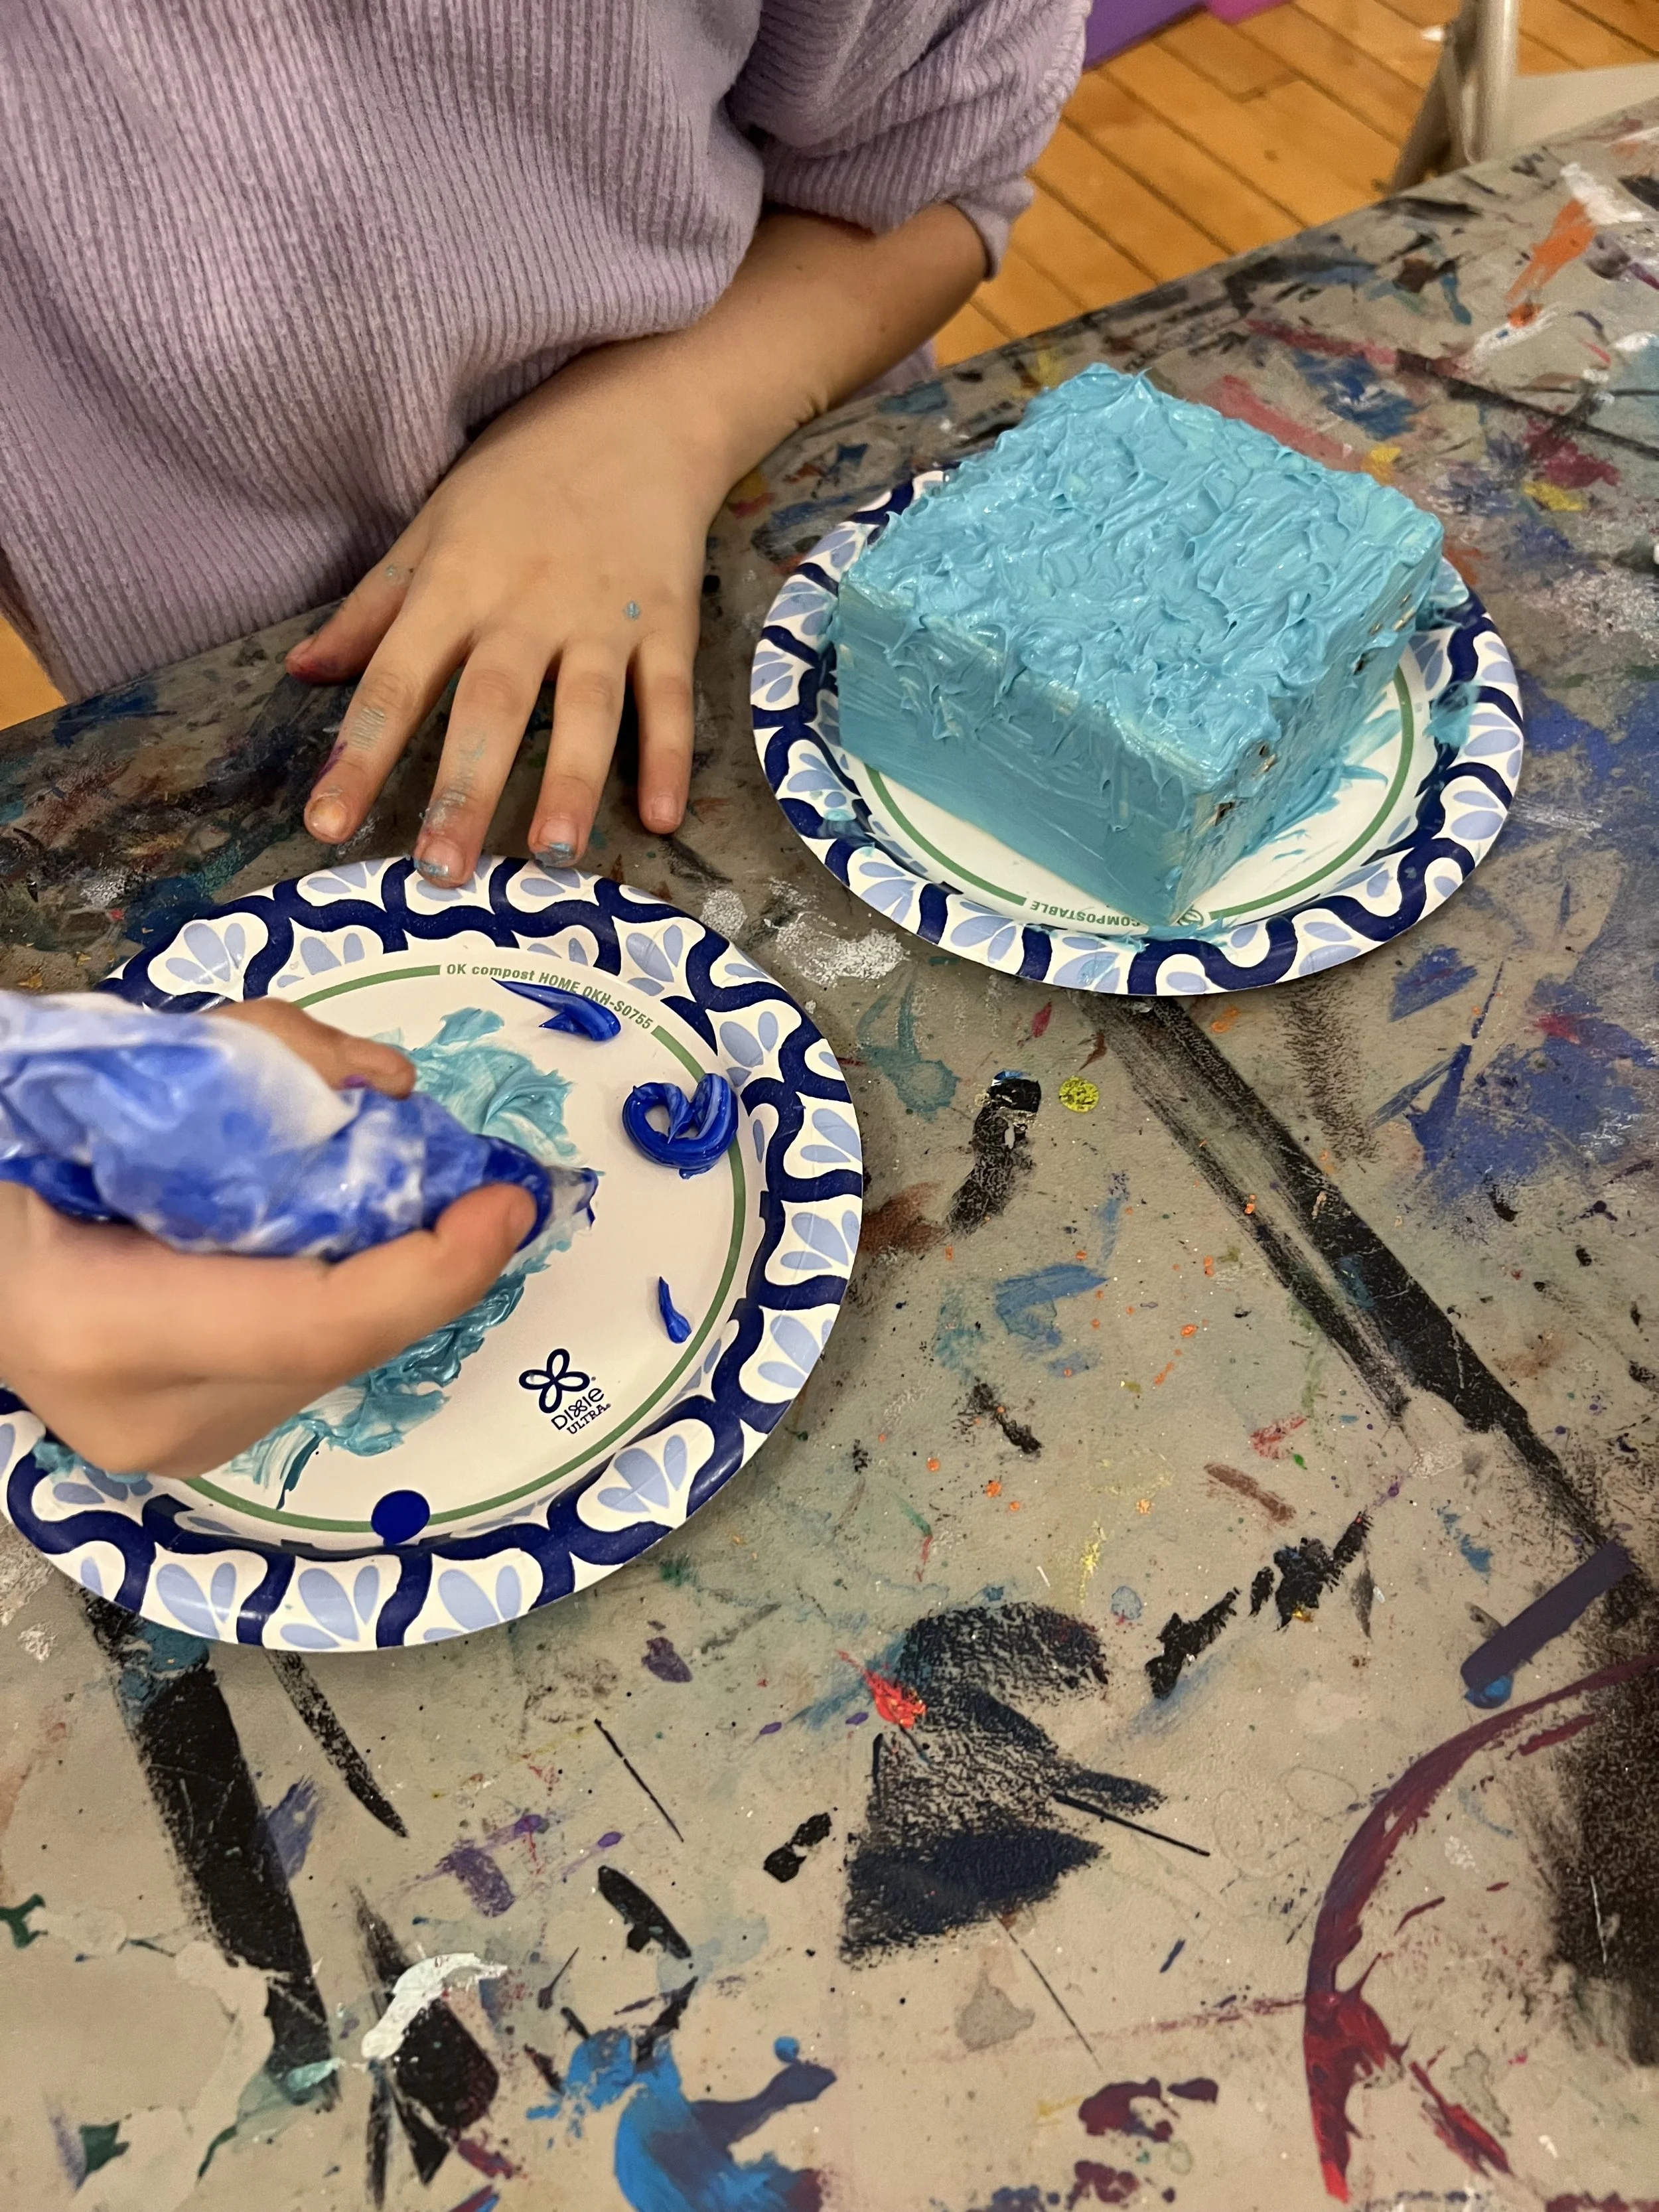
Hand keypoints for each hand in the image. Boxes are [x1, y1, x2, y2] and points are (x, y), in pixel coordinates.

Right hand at [0, 1001, 534, 1477]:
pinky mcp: (190, 1436)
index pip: (317, 1323)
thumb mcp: (122, 1069)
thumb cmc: (24, 1143)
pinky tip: (346, 1241)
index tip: (505, 1202)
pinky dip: (341, 1292)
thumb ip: (251, 1061)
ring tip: (414, 1205)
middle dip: (430, 1262)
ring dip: (392, 1279)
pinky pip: (305, 1361)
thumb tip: (385, 1085)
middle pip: (343, 1345)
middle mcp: (139, 1416)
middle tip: (475, 1188)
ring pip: (337, 1362)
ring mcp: (165, 1442)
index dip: (433, 1268)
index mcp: (100, 1327)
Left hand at [288, 206, 987, 887]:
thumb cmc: (521, 473)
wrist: (639, 410)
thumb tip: (302, 672)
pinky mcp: (670, 623)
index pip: (395, 679)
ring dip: (569, 782)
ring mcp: (604, 618)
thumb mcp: (432, 526)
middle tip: (439, 872)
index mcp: (456, 583)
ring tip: (552, 856)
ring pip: (585, 710)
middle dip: (464, 791)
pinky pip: (669, 697)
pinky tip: (662, 818)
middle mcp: (526, 606)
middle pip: (490, 707)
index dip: (360, 753)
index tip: (328, 823)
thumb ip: (373, 607)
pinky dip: (669, 756)